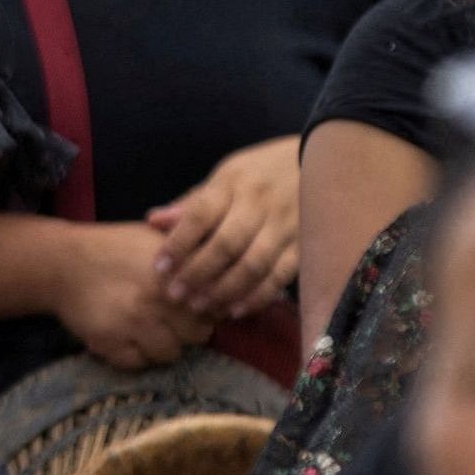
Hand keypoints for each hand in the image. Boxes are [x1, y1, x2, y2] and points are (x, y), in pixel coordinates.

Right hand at [51, 222, 221, 369]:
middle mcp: (155, 300)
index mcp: (173, 273)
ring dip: (163, 345)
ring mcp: (131, 324)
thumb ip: (192, 251)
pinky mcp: (109, 343)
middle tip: (172, 319)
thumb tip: (227, 272)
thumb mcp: (155, 238)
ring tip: (150, 330)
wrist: (61, 262)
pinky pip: (137, 364)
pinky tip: (128, 337)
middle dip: (188, 329)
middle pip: (198, 334)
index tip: (195, 305)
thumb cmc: (115, 248)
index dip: (208, 307)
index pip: (213, 306)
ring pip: (169, 354)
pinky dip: (135, 355)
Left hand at [147, 137, 302, 319]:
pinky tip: (235, 310)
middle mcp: (260, 205)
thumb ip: (192, 203)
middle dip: (198, 272)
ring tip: (199, 306)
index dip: (178, 242)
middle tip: (174, 294)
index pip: (201, 214)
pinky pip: (280, 276)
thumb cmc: (261, 173)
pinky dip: (257, 296)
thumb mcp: (225, 176)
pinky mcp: (304, 246)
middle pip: (226, 243)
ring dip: (224, 289)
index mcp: (234, 184)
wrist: (322, 164)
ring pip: (254, 264)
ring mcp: (286, 227)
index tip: (159, 266)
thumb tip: (152, 220)